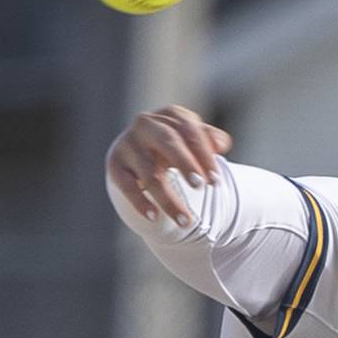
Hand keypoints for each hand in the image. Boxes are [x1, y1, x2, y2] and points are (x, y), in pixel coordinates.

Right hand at [106, 104, 232, 225]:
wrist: (140, 151)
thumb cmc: (176, 146)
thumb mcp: (193, 140)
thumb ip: (209, 141)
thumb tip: (221, 144)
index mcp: (171, 115)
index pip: (190, 131)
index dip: (204, 155)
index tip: (216, 181)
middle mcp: (146, 124)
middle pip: (168, 142)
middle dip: (185, 164)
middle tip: (200, 186)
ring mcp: (128, 144)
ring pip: (149, 173)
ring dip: (168, 199)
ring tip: (186, 221)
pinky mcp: (115, 165)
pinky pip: (126, 186)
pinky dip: (140, 202)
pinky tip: (154, 217)